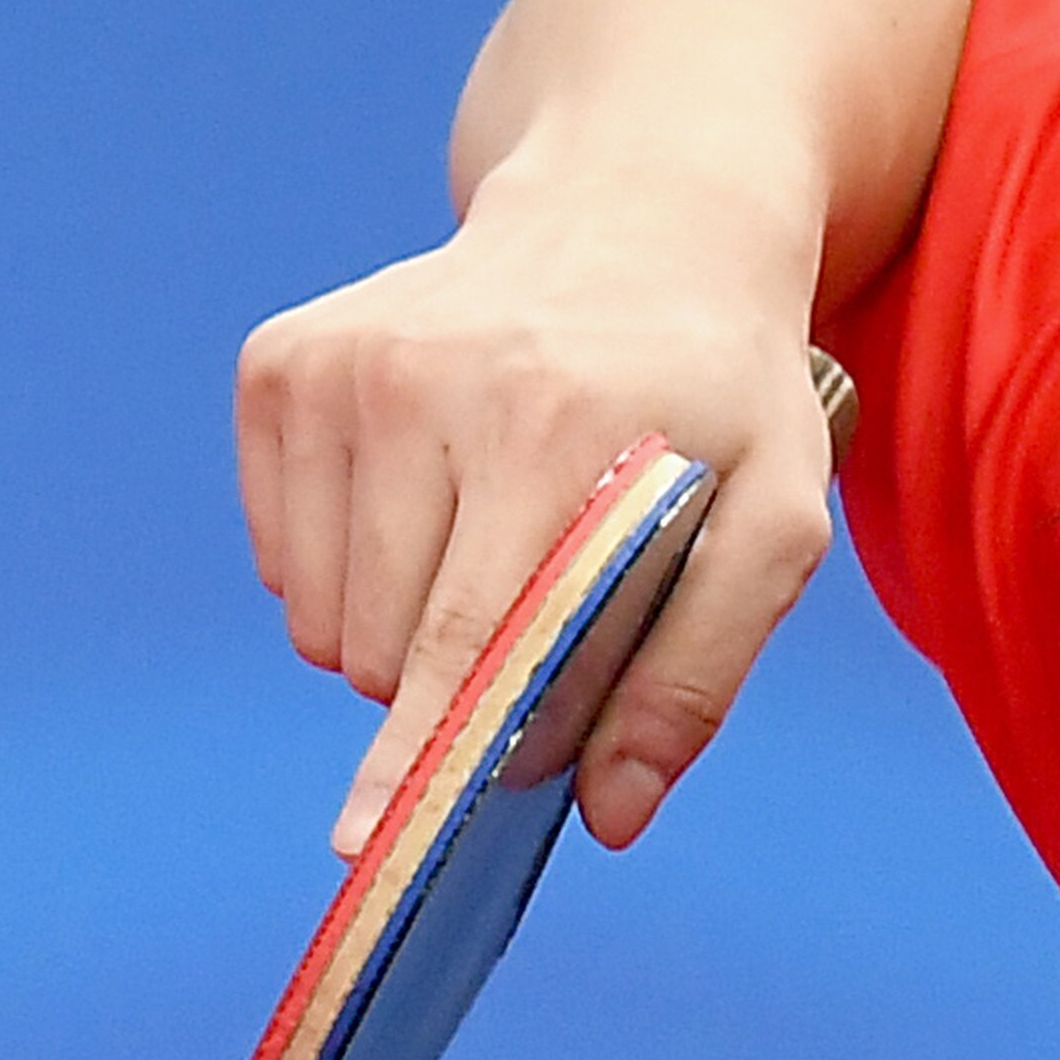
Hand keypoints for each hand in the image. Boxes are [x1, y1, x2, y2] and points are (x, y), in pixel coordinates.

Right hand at [235, 165, 836, 853]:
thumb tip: (608, 814)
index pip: (472, 634)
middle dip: (465, 689)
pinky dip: (349, 574)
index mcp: (560, 425)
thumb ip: (700, 671)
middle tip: (556, 612)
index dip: (427, 751)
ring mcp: (345, 365)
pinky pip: (282, 559)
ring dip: (408, 636)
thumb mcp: (777, 517)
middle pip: (396, 647)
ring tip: (505, 539)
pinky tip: (437, 495)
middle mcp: (433, 381)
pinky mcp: (284, 363)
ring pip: (328, 620)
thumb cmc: (723, 393)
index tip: (369, 844)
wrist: (639, 215)